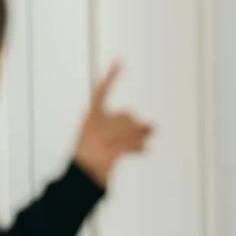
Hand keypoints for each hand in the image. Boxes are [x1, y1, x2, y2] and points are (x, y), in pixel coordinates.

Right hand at [73, 62, 152, 186]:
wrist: (82, 174)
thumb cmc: (91, 156)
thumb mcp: (101, 137)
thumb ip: (126, 128)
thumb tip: (153, 127)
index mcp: (91, 116)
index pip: (102, 91)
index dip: (111, 77)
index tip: (120, 61)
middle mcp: (96, 123)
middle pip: (126, 116)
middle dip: (132, 127)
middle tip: (130, 138)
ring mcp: (103, 136)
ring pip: (132, 129)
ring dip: (138, 137)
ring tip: (137, 145)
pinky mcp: (111, 149)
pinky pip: (132, 143)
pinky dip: (139, 147)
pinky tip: (144, 150)